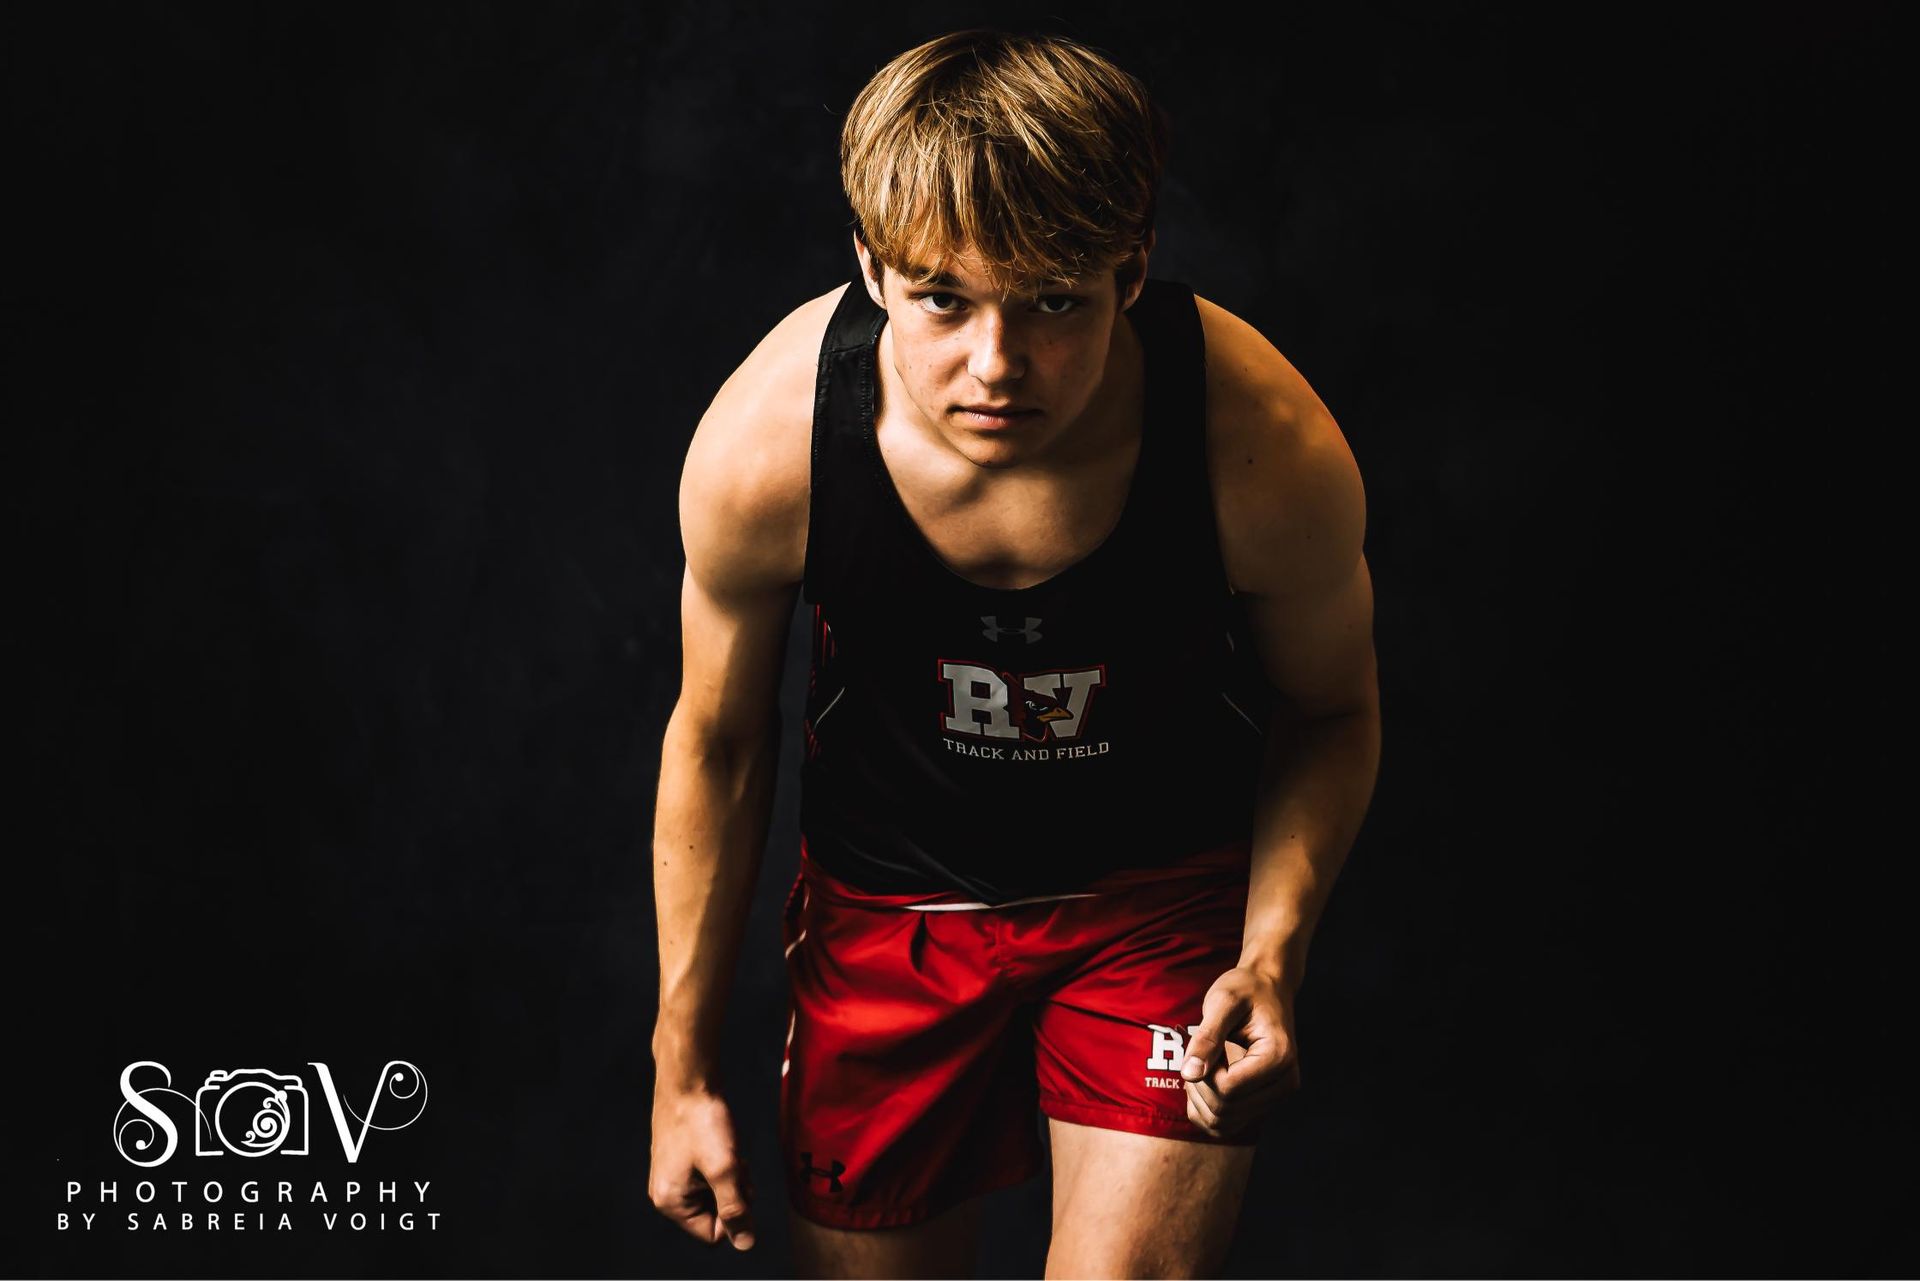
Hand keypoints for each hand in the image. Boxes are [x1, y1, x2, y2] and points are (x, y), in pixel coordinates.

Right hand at [648, 1085, 755, 1250]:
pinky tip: (723, 1141)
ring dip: (730, 1175)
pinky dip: (722, 1162)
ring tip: (730, 1149)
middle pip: (714, 1213)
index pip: (713, 1233)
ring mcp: (672, 1173)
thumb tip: (745, 1244)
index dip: (734, 1212)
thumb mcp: (724, 1169)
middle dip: (733, 1192)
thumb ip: (735, 1209)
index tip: (738, 1182)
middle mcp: (666, 1192)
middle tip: (736, 1163)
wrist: (689, 1078)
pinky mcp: (680, 1157)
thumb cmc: (703, 1122)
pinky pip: (709, 1174)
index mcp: (670, 1202)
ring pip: (714, 1191)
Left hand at [1180, 966, 1302, 1137]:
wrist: (1266, 988)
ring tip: (1206, 1061)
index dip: (1205, 1069)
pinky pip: (1223, 1126)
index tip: (1207, 1041)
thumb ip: (1206, 1037)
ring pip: (1222, 1123)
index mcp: (1279, 1059)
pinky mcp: (1262, 1105)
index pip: (1228, 1089)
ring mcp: (1275, 1098)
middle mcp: (1284, 1085)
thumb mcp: (1222, 1002)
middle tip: (1202, 1050)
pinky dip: (1204, 1108)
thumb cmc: (1245, 989)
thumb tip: (1189, 1074)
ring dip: (1200, 1097)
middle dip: (1200, 1083)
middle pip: (1224, 1109)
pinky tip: (1206, 1077)